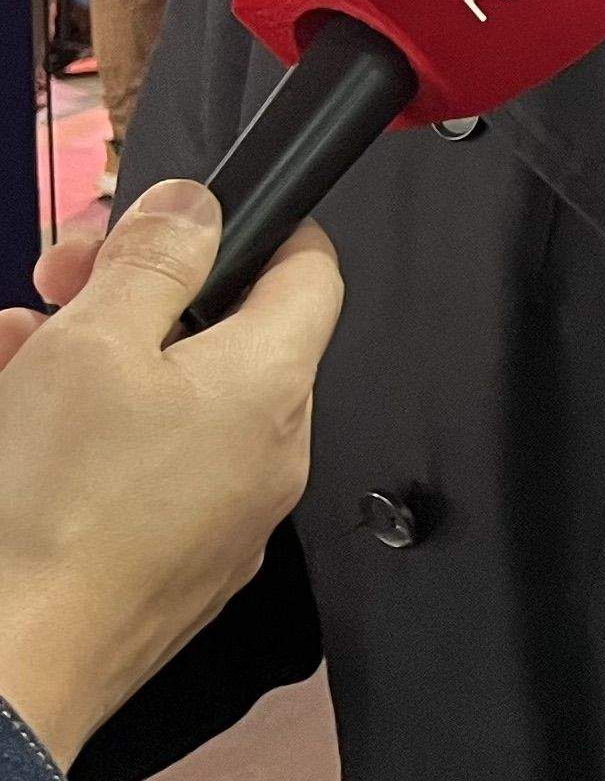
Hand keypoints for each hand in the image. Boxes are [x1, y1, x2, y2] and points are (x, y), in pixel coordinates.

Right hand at [0, 183, 343, 768]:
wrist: (14, 663)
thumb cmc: (52, 513)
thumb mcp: (92, 344)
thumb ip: (154, 261)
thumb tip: (197, 203)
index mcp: (273, 382)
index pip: (312, 271)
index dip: (261, 227)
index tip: (193, 217)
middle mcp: (272, 450)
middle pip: (230, 333)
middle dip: (141, 294)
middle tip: (63, 282)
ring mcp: (230, 514)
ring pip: (177, 401)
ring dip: (101, 360)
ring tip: (20, 348)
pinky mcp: (179, 562)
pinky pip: (154, 470)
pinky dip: (99, 434)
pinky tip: (24, 421)